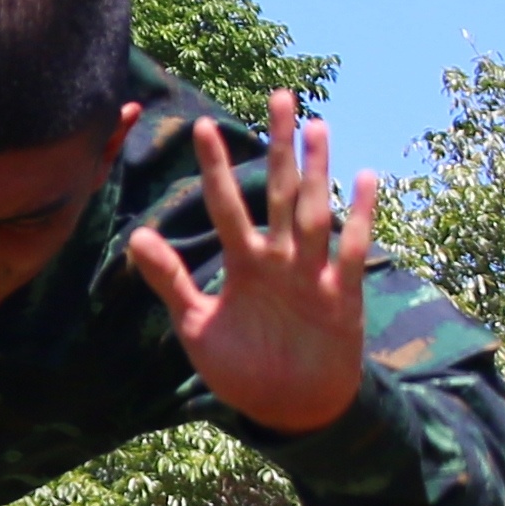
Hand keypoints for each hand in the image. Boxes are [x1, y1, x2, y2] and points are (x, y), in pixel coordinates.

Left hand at [125, 98, 385, 436]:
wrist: (290, 410)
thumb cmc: (243, 369)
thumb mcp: (197, 327)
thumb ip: (170, 281)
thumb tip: (136, 236)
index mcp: (244, 264)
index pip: (227, 205)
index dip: (215, 168)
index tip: (204, 126)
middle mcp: (280, 260)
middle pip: (280, 191)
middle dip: (279, 145)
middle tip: (280, 95)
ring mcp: (312, 275)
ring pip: (315, 211)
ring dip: (317, 170)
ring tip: (317, 125)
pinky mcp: (341, 297)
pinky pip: (351, 251)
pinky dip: (360, 217)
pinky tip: (367, 178)